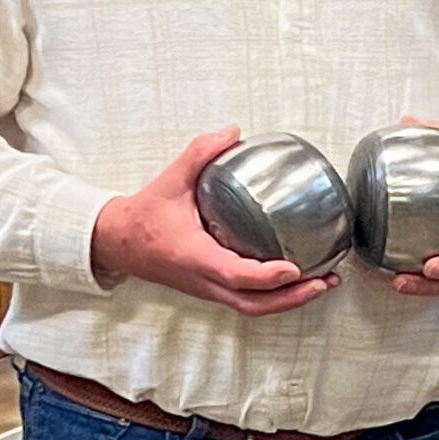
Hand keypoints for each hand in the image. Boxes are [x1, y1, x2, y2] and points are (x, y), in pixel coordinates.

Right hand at [88, 128, 337, 315]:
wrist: (114, 243)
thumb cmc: (142, 217)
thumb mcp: (170, 181)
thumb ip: (199, 154)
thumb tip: (232, 132)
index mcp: (194, 256)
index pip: (235, 275)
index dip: (266, 276)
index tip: (293, 269)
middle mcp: (203, 280)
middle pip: (251, 303)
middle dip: (291, 298)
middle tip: (324, 281)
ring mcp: (207, 289)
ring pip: (250, 307)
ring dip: (288, 301)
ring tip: (322, 284)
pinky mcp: (210, 289)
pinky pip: (245, 301)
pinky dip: (274, 297)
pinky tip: (297, 281)